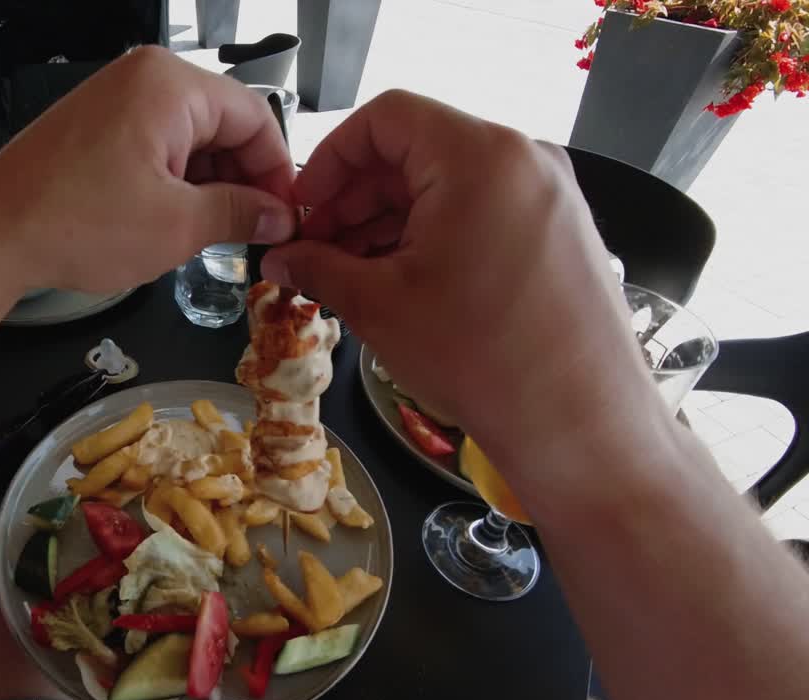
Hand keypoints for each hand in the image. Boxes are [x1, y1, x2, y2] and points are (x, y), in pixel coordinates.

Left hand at [0, 46, 297, 293]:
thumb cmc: (71, 224)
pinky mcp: (95, 123)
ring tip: (208, 234)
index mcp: (169, 85)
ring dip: (207, 184)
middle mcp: (141, 77)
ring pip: (190, 137)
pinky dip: (173, 180)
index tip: (285, 215)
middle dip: (241, 179)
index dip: (278, 171)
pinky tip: (173, 221)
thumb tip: (277, 216)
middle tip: (251, 232)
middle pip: (224, 123)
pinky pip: (156, 143)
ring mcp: (114, 97)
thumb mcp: (177, 227)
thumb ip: (240, 214)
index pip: (256, 116)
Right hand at [261, 90, 662, 490]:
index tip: (303, 207)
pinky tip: (402, 282)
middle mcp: (523, 157)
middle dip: (356, 197)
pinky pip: (483, 208)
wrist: (580, 421)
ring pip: (449, 182)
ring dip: (390, 220)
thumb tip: (280, 258)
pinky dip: (435, 234)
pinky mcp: (561, 229)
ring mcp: (549, 193)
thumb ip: (318, 267)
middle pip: (417, 149)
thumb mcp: (379, 304)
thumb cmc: (481, 356)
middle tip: (316, 249)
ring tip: (351, 274)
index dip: (331, 158)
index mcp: (478, 155)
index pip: (385, 118)